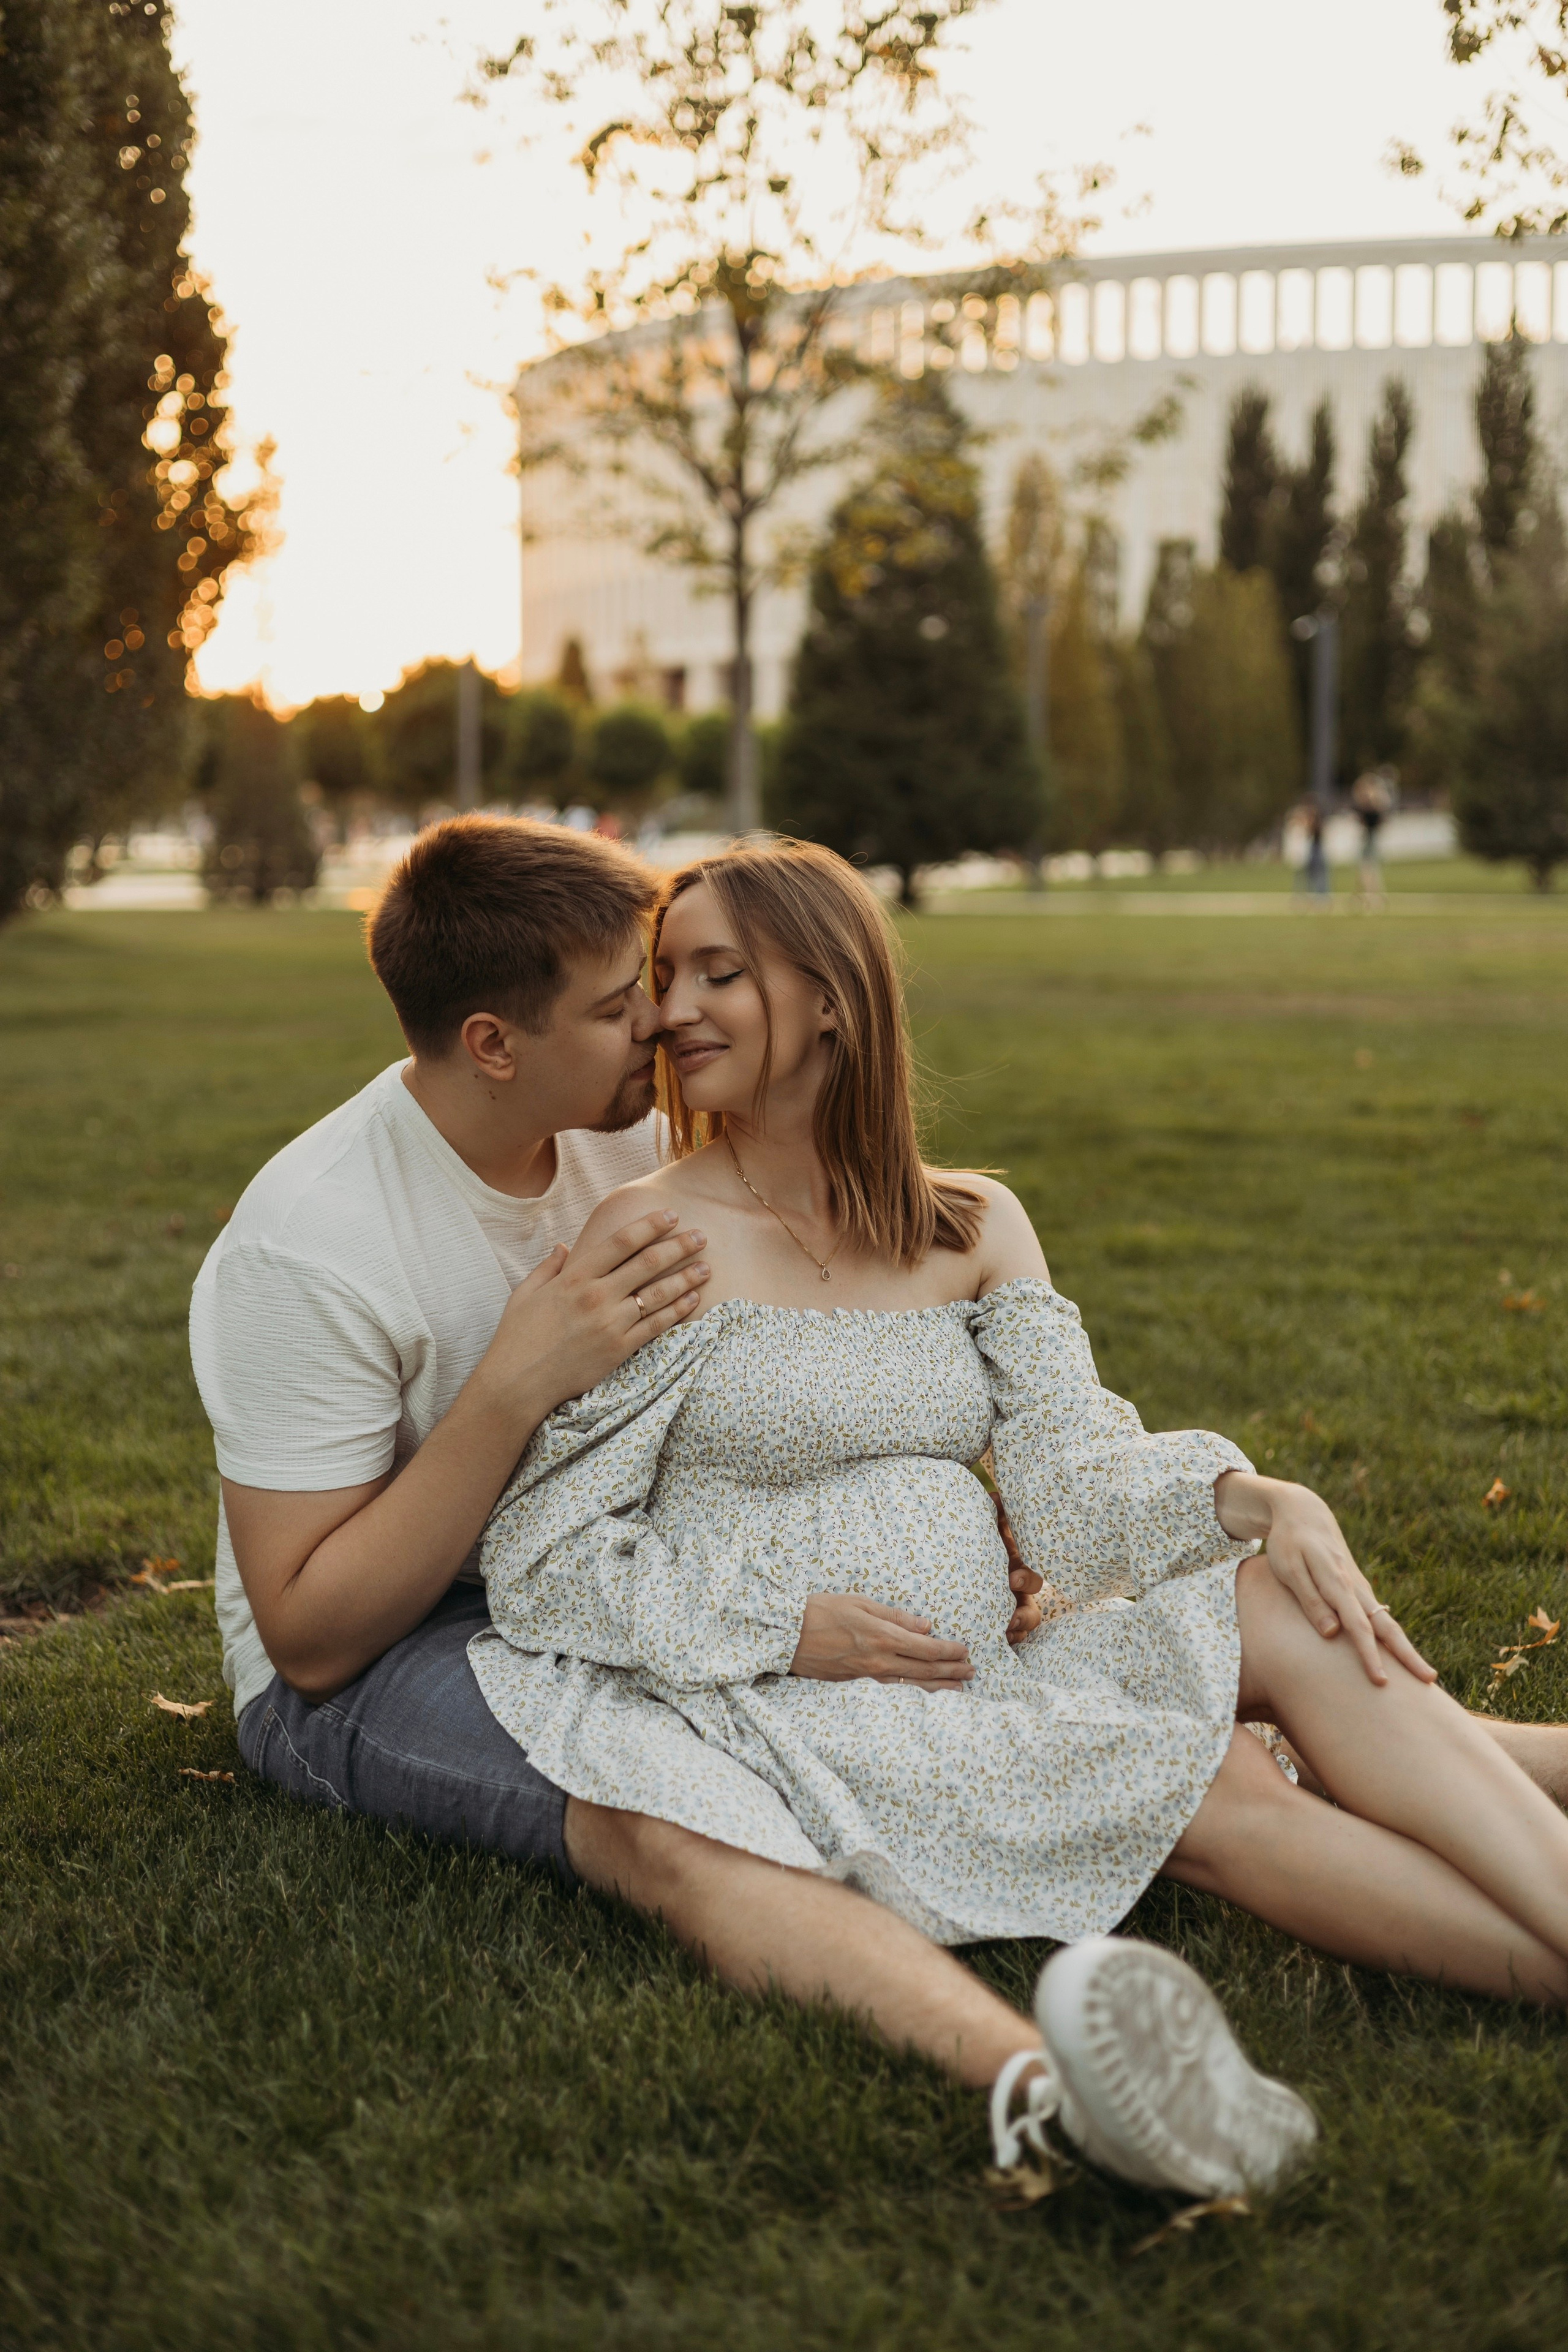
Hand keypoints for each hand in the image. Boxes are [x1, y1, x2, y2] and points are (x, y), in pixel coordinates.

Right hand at [477, 1208, 708, 1430]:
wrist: (517, 1383)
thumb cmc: (517, 1337)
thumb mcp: (525, 1293)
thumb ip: (548, 1267)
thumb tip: (564, 1246)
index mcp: (574, 1277)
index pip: (621, 1242)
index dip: (650, 1225)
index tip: (671, 1215)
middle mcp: (596, 1296)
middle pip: (648, 1263)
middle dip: (679, 1246)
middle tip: (701, 1236)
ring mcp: (610, 1323)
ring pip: (658, 1294)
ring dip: (686, 1278)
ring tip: (707, 1267)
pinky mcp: (619, 1350)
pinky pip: (656, 1326)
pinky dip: (678, 1311)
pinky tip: (694, 1300)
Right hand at [790, 1593, 973, 1690]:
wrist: (786, 1634)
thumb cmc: (821, 1610)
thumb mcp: (860, 1602)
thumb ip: (895, 1616)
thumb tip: (926, 1625)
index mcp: (883, 1636)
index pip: (927, 1648)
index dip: (950, 1651)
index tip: (966, 1651)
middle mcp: (879, 1660)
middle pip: (925, 1669)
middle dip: (952, 1671)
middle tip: (972, 1672)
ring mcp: (868, 1676)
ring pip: (911, 1684)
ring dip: (938, 1687)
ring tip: (959, 1689)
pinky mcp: (856, 1684)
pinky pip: (892, 1690)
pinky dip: (912, 1692)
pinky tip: (923, 1693)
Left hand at [995, 1497, 1044, 1643]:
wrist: (960, 1564)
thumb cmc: (981, 1545)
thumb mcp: (989, 1532)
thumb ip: (994, 1516)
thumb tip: (995, 1496)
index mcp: (1016, 1568)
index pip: (1032, 1575)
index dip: (1027, 1578)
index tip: (1013, 1578)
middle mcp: (1018, 1592)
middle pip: (1032, 1609)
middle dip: (1022, 1613)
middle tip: (1007, 1615)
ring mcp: (1012, 1610)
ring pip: (1025, 1626)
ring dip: (1016, 1629)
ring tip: (1002, 1632)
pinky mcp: (1002, 1625)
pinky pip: (1011, 1638)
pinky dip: (1005, 1640)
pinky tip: (993, 1641)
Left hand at [1214, 1470, 1436, 1686]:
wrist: (1305, 1512)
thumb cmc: (1290, 1542)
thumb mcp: (1290, 1569)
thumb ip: (1311, 1600)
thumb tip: (1333, 1633)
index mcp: (1338, 1584)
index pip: (1358, 1627)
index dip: (1369, 1655)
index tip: (1381, 1680)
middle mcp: (1356, 1588)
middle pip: (1386, 1627)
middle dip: (1407, 1655)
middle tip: (1430, 1680)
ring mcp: (1360, 1589)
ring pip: (1387, 1623)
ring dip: (1405, 1648)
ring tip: (1425, 1673)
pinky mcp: (1358, 1589)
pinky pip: (1379, 1617)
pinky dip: (1392, 1637)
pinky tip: (1400, 1654)